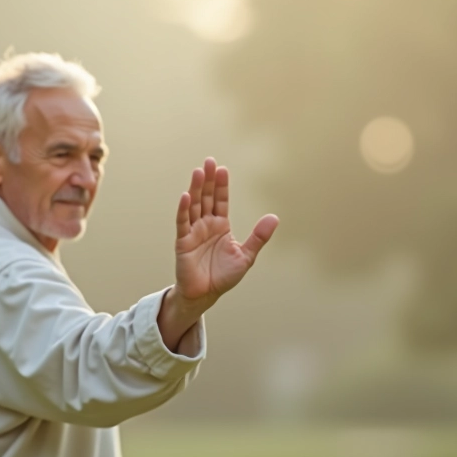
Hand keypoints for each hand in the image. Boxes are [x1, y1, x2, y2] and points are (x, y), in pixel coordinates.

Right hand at [174, 157, 278, 302]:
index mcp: (221, 226)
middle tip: (209, 162)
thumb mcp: (246, 256)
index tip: (223, 169)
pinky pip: (183, 223)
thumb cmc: (223, 276)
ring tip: (198, 172)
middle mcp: (206, 225)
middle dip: (207, 180)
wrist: (206, 295)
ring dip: (195, 189)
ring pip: (194, 206)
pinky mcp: (183, 242)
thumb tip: (274, 217)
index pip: (220, 201)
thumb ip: (259, 237)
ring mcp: (193, 232)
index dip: (221, 185)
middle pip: (206, 198)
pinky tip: (186, 196)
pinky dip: (183, 210)